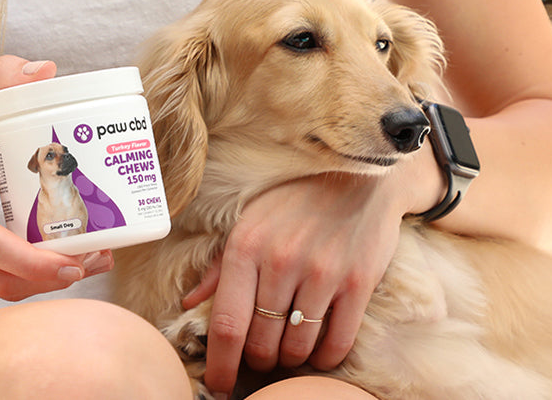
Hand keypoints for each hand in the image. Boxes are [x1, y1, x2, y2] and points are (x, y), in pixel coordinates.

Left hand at [183, 145, 443, 394]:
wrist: (362, 172)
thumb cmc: (297, 198)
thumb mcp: (250, 220)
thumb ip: (219, 266)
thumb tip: (189, 305)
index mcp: (246, 246)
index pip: (226, 325)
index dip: (219, 365)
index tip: (219, 384)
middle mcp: (282, 260)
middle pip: (261, 344)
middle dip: (258, 362)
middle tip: (262, 357)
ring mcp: (323, 272)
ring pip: (297, 347)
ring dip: (291, 359)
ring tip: (291, 348)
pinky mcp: (358, 282)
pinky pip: (337, 342)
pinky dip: (325, 357)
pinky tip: (320, 350)